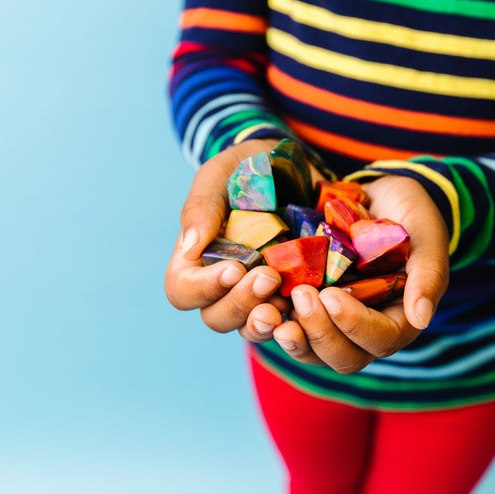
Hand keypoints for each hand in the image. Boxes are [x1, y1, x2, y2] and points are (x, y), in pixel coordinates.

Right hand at [165, 138, 291, 341]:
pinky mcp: (294, 297)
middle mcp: (224, 285)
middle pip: (218, 317)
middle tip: (269, 276)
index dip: (205, 288)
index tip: (234, 268)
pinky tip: (311, 305)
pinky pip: (292, 324)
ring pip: (252, 328)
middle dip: (242, 302)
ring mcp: (260, 296)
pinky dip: (299, 321)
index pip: (183, 291)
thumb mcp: (223, 173)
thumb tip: (190, 247)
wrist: (298, 167)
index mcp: (197, 259)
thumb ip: (202, 206)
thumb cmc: (250, 166)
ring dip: (266, 321)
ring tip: (287, 300)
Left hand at [272, 175, 449, 373]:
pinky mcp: (308, 311)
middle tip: (301, 294)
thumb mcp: (426, 234)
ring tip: (270, 311)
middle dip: (320, 332)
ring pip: (313, 353)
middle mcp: (366, 331)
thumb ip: (429, 275)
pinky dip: (273, 323)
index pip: (380, 339)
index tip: (332, 294)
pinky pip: (289, 330)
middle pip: (344, 358)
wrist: (379, 195)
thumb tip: (421, 319)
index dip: (355, 323)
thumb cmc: (409, 214)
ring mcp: (335, 325)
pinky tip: (258, 304)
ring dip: (292, 337)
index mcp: (400, 319)